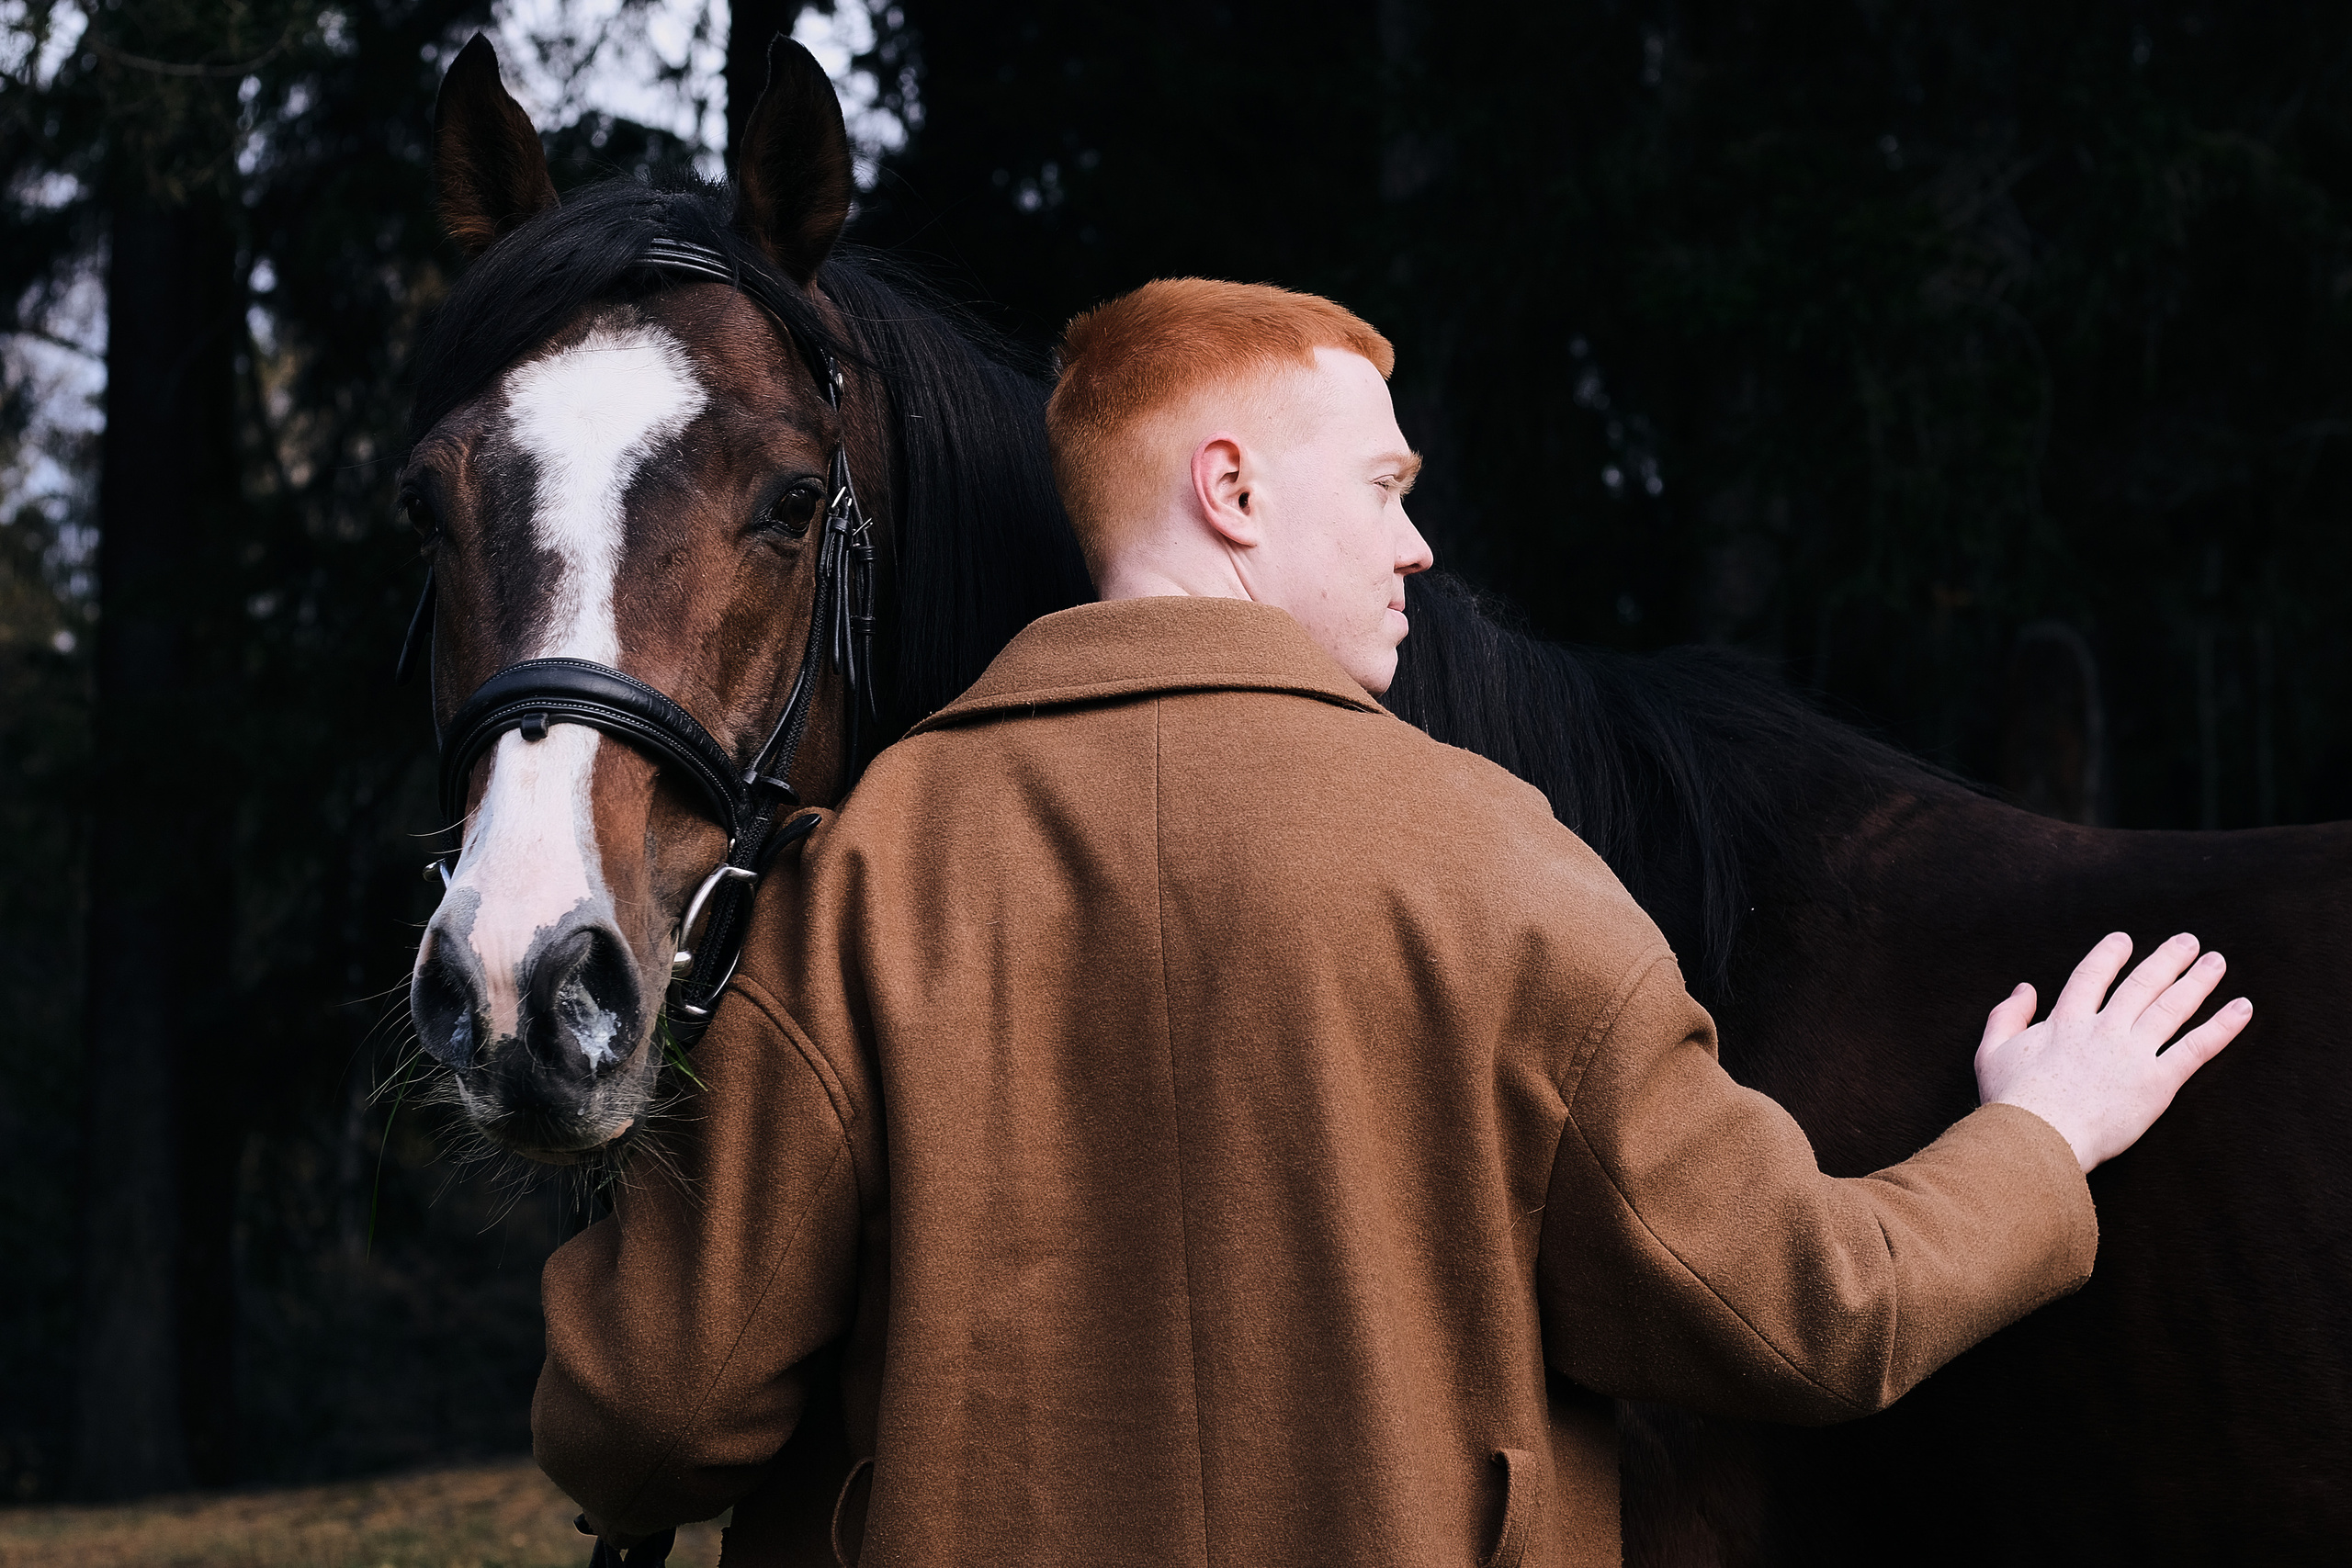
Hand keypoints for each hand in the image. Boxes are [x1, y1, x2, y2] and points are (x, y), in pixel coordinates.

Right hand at [1975, 932, 2249, 1172]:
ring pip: (2172, 1008)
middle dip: (2166, 960)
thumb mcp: (1992, 1052)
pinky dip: (2222, 1027)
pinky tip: (2241, 1008)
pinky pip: (2196, 1048)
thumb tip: (2024, 988)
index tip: (2125, 940)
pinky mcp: (2157, 1082)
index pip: (2092, 977)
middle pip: (2141, 985)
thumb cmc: (2012, 1102)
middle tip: (2188, 942)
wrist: (2038, 1137)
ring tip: (2215, 962)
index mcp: (2065, 1021)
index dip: (2109, 956)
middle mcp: (2104, 1029)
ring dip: (2197, 982)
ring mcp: (2133, 1054)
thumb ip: (2007, 1016)